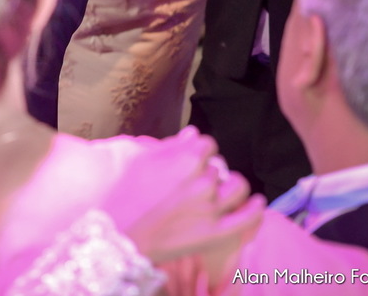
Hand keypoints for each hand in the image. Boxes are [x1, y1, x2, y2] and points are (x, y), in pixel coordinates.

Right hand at [104, 127, 264, 263]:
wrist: (111, 231)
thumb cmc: (116, 191)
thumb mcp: (134, 155)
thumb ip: (168, 143)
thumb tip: (192, 134)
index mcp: (185, 157)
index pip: (206, 143)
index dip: (197, 151)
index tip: (190, 158)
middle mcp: (203, 180)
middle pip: (219, 165)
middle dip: (208, 170)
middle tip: (193, 181)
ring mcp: (210, 208)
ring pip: (238, 186)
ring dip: (231, 185)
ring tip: (223, 190)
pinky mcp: (214, 233)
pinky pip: (247, 219)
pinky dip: (255, 209)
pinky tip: (256, 203)